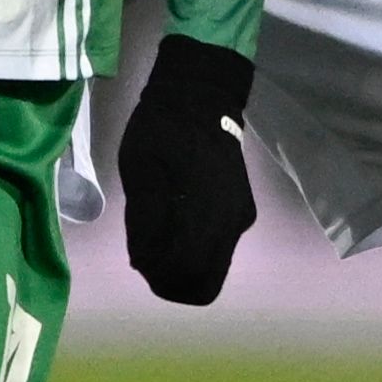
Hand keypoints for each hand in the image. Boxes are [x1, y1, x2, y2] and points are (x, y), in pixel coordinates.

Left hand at [117, 35, 256, 304]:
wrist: (202, 97)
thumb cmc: (161, 131)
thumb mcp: (139, 174)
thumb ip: (144, 222)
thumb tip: (144, 261)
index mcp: (204, 215)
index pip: (186, 277)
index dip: (158, 280)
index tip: (139, 258)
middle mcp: (229, 225)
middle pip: (205, 284)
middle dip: (173, 281)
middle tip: (147, 258)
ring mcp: (239, 219)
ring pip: (213, 267)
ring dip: (184, 265)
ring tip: (158, 236)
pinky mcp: (242, 210)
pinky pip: (220, 246)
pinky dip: (197, 248)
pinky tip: (177, 221)